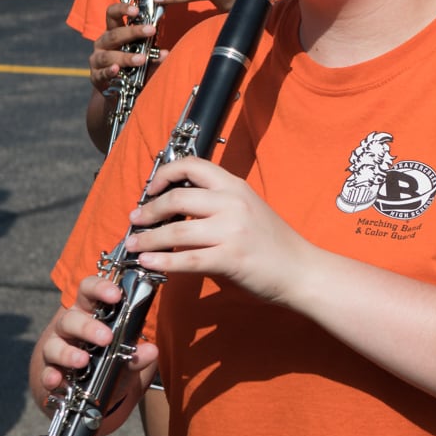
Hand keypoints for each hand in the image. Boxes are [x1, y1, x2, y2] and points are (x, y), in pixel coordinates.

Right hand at [36, 275, 157, 400]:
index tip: (116, 295)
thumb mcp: (127, 359)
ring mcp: (56, 348)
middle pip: (71, 318)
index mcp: (90, 312)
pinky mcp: (49, 371)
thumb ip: (138, 355)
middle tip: (107, 338)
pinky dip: (50, 377)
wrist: (88, 390)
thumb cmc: (108, 361)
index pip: (89, 290)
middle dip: (88, 327)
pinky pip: (46, 372)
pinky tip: (57, 381)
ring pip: (54, 344)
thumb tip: (152, 351)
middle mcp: (70, 327)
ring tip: (83, 361)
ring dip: (68, 353)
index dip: (100, 288)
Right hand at [88, 0, 160, 91]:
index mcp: (112, 33)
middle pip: (114, 34)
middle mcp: (102, 44)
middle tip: (150, 30)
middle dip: (133, 32)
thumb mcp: (142, 57)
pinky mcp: (96, 76)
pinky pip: (102, 73)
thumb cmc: (130, 67)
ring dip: (126, 57)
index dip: (122, 9)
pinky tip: (117, 70)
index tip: (136, 10)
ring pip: (109, 55)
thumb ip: (152, 55)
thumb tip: (165, 53)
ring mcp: (97, 60)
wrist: (117, 91)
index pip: (111, 14)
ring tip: (141, 59)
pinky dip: (109, 72)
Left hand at [125, 157, 314, 304]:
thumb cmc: (273, 242)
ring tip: (134, 245)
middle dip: (148, 210)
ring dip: (148, 238)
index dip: (165, 174)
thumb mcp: (248, 208)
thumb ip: (217, 203)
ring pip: (176, 229)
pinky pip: (187, 259)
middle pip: (177, 197)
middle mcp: (232, 203)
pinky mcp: (230, 259)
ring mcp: (232, 231)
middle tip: (135, 220)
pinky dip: (163, 261)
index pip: (192, 165)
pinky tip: (148, 263)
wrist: (301, 270)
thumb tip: (176, 208)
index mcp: (235, 186)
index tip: (150, 188)